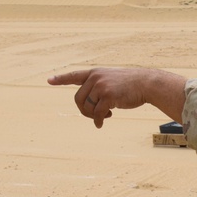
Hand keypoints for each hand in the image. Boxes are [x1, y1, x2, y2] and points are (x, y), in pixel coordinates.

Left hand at [48, 68, 186, 128]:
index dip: (61, 79)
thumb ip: (99, 88)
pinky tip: (102, 123)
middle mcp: (95, 77)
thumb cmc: (131, 85)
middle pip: (78, 99)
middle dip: (84, 111)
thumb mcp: (112, 81)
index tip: (49, 80)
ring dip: (93, 116)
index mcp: (95, 73)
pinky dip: (98, 121)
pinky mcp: (108, 95)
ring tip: (105, 115)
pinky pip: (97, 113)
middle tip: (96, 116)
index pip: (74, 75)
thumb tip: (90, 108)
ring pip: (87, 107)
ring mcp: (101, 85)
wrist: (146, 83)